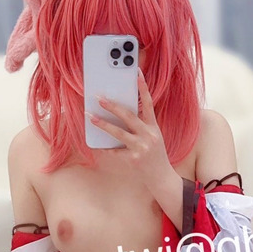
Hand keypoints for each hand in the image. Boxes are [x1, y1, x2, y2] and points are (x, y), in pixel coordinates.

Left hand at [87, 68, 175, 188]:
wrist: (161, 177)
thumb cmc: (155, 155)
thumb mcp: (153, 137)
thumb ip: (141, 125)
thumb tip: (120, 112)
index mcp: (154, 127)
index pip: (149, 103)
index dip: (143, 88)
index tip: (136, 73)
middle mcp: (149, 135)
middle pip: (129, 116)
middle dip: (113, 106)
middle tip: (99, 98)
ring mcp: (141, 148)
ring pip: (118, 133)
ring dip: (103, 124)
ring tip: (91, 117)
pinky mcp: (133, 160)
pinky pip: (114, 151)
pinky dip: (104, 148)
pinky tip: (95, 145)